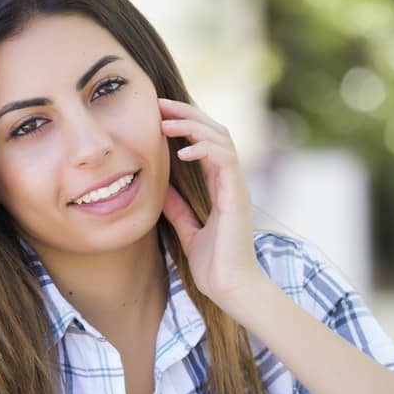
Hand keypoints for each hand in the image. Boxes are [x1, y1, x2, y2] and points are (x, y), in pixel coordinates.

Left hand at [157, 96, 267, 316]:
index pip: (205, 142)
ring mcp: (236, 187)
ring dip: (192, 125)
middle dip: (186, 114)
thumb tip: (162, 191)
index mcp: (220, 186)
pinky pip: (224, 160)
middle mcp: (231, 181)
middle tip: (158, 104)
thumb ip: (178, 209)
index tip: (157, 116)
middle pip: (214, 131)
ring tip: (164, 122)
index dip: (184, 125)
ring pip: (221, 138)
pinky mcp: (237, 196)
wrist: (231, 289)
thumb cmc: (214, 266)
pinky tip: (182, 150)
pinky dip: (204, 149)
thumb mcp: (188, 231)